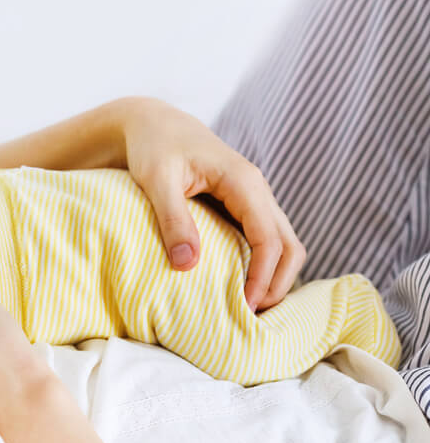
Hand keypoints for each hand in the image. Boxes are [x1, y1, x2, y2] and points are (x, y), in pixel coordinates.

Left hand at [116, 97, 305, 310]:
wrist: (153, 123)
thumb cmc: (153, 148)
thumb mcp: (156, 180)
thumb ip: (173, 219)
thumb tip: (188, 265)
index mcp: (243, 181)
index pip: (268, 238)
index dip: (261, 276)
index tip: (244, 307)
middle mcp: (257, 189)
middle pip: (290, 245)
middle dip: (278, 284)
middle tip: (253, 318)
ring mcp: (254, 196)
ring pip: (285, 243)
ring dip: (276, 277)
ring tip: (252, 309)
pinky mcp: (244, 204)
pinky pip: (267, 238)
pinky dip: (265, 265)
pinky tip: (244, 287)